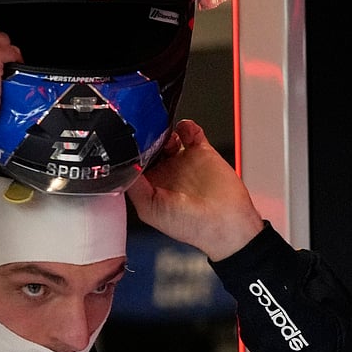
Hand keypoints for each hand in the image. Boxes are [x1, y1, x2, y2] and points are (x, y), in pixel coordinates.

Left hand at [127, 119, 264, 260]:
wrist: (225, 222)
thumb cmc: (190, 225)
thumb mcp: (151, 210)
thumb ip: (135, 187)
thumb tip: (125, 167)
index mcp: (151, 186)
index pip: (134, 162)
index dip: (131, 153)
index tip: (129, 145)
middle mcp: (166, 172)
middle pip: (149, 145)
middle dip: (146, 137)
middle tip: (146, 135)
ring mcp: (183, 161)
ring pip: (168, 135)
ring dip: (164, 130)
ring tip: (165, 135)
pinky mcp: (202, 152)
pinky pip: (191, 131)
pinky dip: (186, 126)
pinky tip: (184, 131)